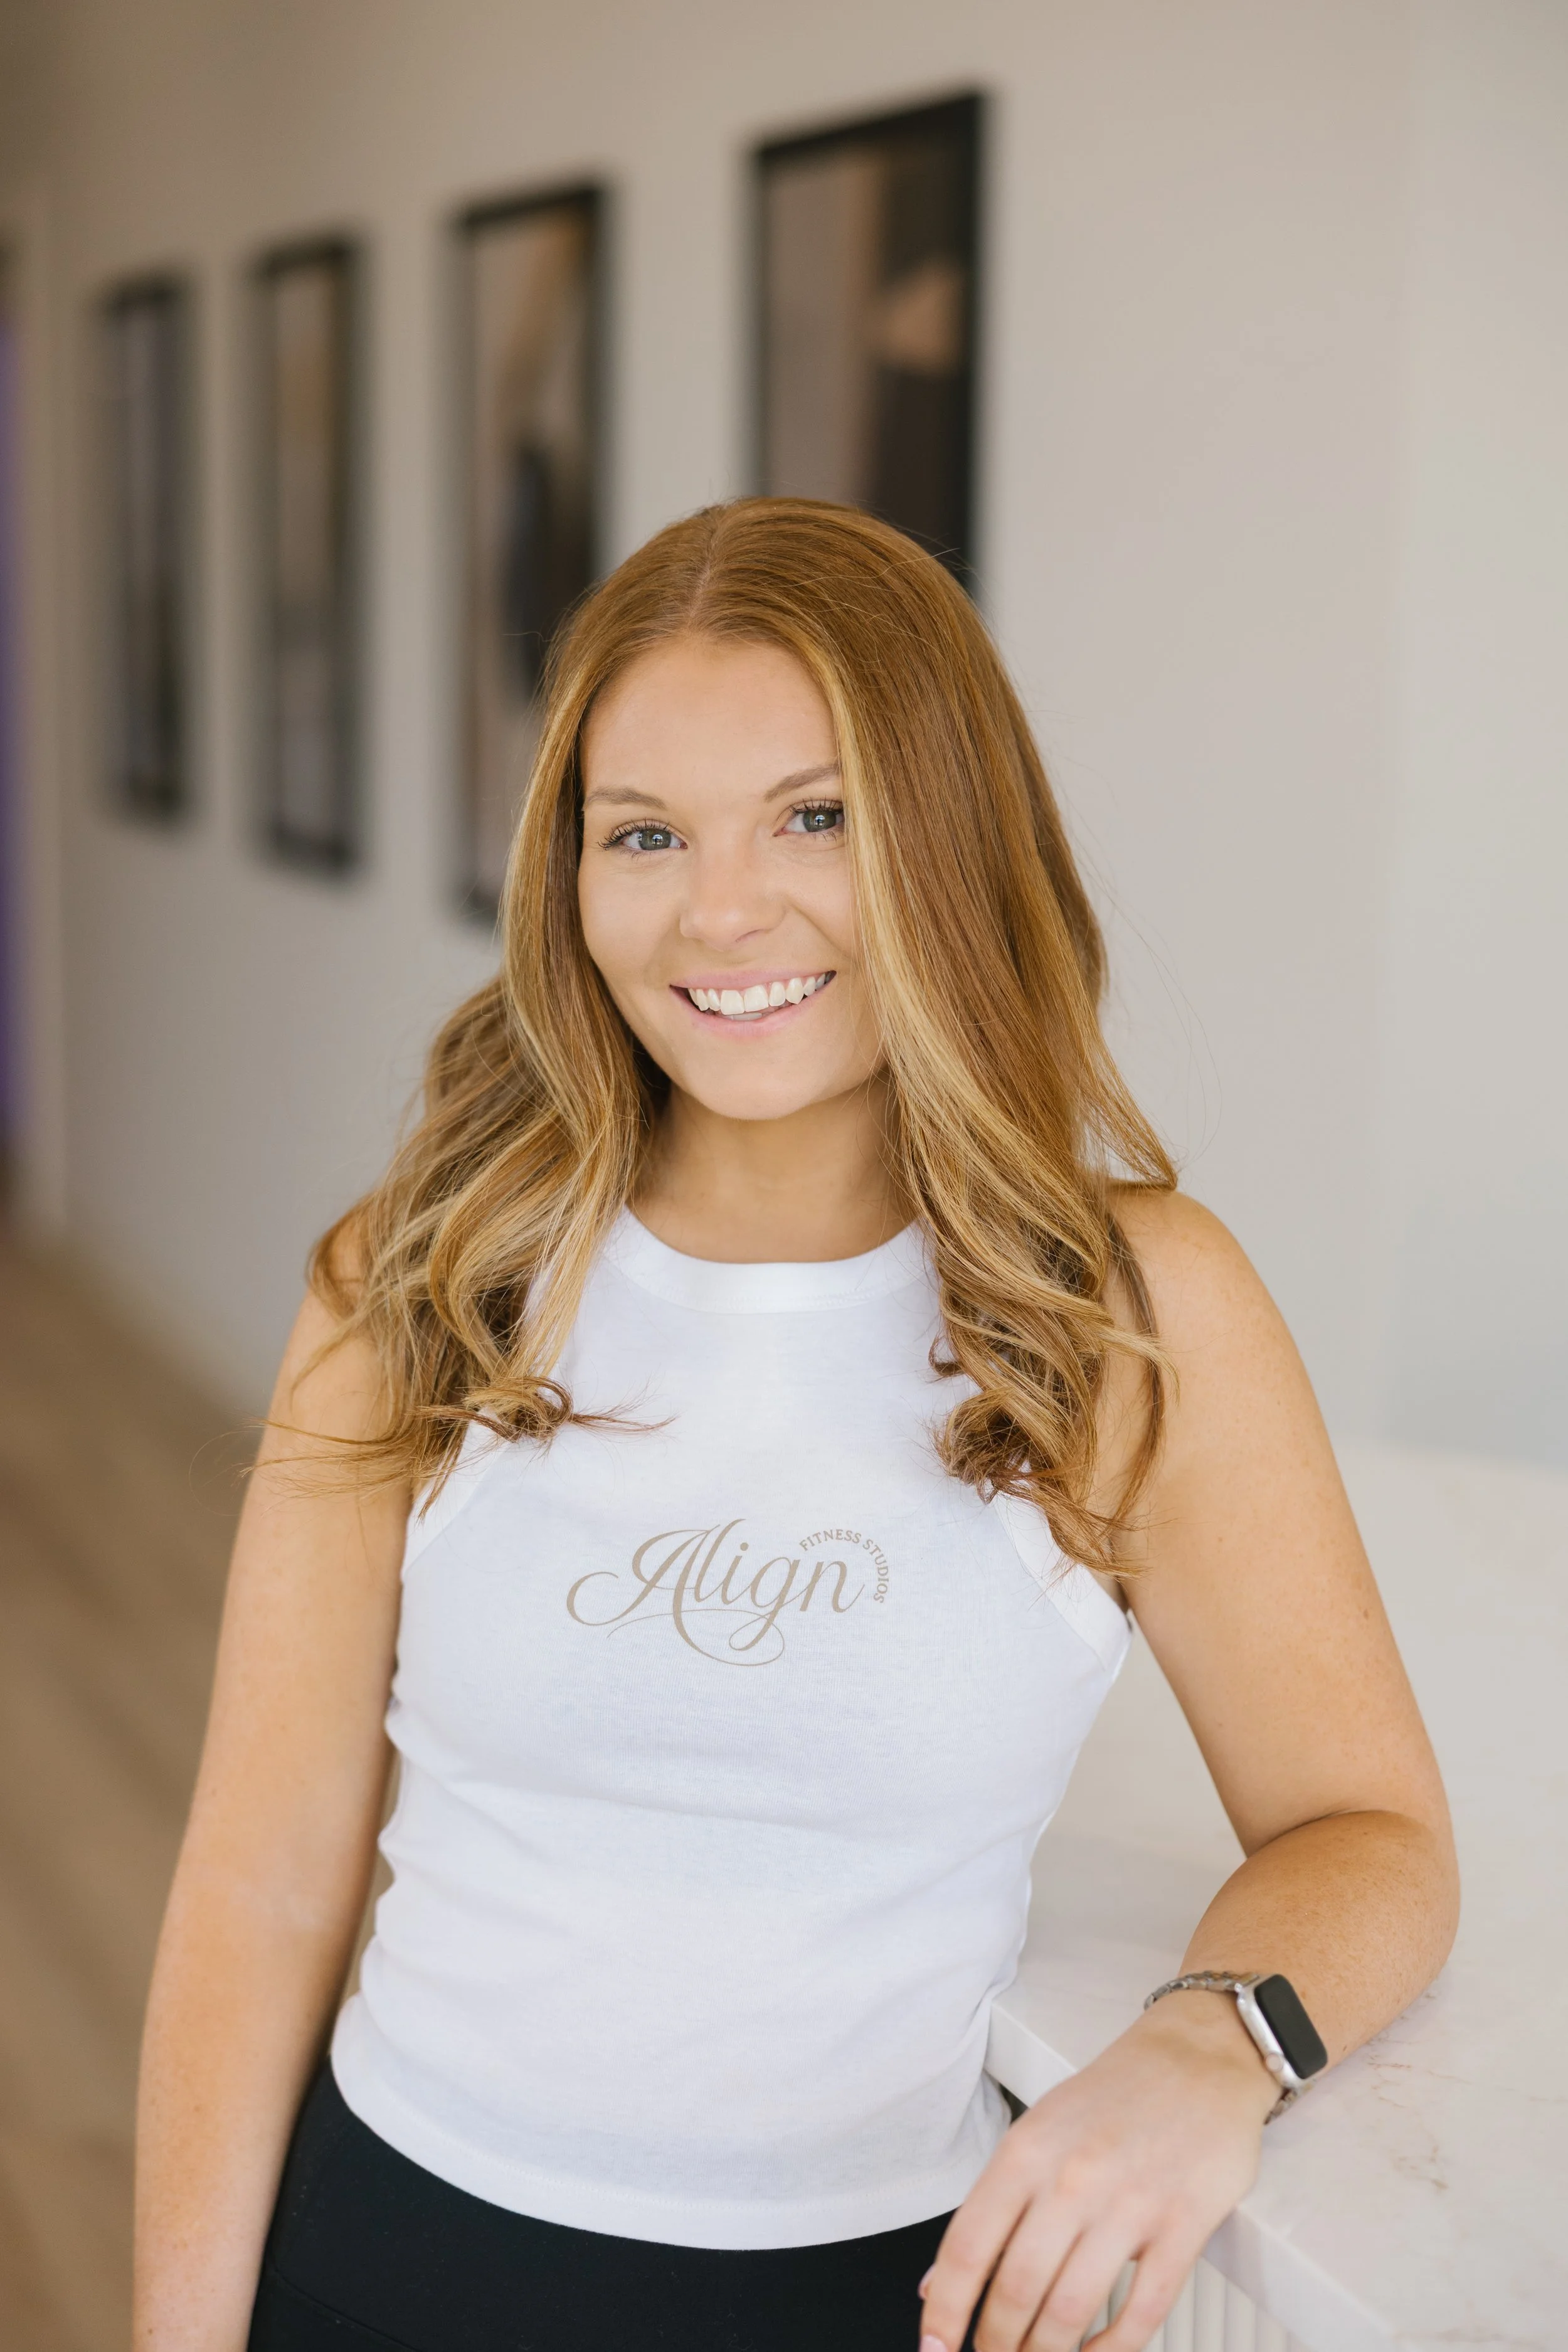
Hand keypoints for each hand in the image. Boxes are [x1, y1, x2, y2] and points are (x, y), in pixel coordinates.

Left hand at [918, 1991, 1280, 2351]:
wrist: (1198, 2057)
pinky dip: (1113, 2350)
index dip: (946, 2308)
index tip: (934, 2347)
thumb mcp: (1038, 2133)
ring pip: (1071, 2309)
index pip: (969, 2246)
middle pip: (1017, 2289)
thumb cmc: (1114, 2098)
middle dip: (997, 2342)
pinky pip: (1143, 2310)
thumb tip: (940, 2281)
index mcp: (1027, 2151)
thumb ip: (993, 2207)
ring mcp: (1130, 2204)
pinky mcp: (1184, 2225)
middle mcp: (1072, 2178)